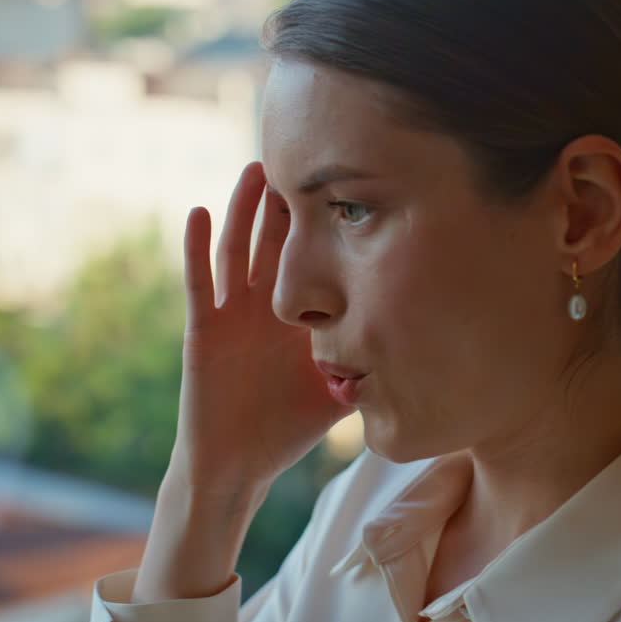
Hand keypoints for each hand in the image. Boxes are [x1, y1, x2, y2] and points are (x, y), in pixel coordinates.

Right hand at [167, 162, 354, 496]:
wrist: (238, 466)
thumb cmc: (286, 430)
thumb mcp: (337, 392)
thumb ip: (370, 369)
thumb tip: (424, 351)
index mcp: (298, 316)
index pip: (314, 261)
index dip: (327, 225)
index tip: (352, 183)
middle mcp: (265, 307)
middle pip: (276, 243)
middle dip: (289, 202)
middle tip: (306, 155)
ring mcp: (233, 313)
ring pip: (238, 250)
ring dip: (243, 210)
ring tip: (255, 170)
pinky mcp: (204, 329)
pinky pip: (200, 283)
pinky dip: (195, 247)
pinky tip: (198, 212)